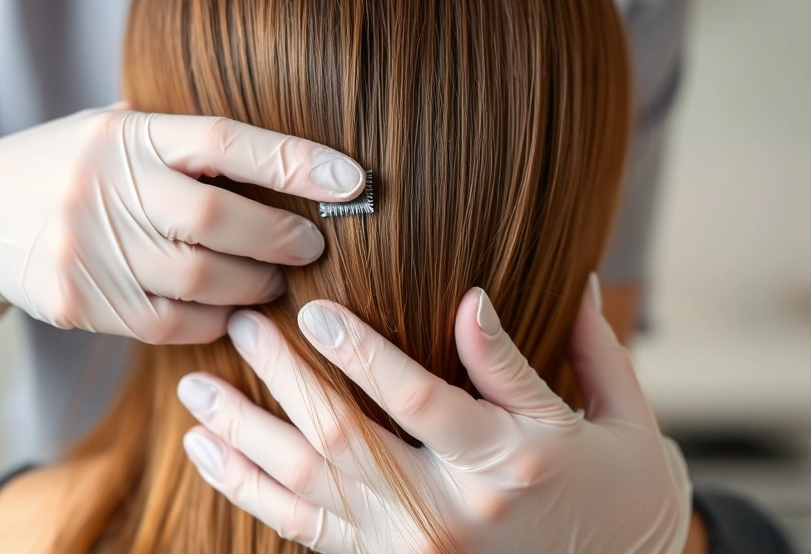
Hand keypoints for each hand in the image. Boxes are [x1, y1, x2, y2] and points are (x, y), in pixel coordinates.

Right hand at [0, 107, 364, 347]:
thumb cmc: (63, 169)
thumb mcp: (111, 134)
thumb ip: (178, 146)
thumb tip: (283, 167)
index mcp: (124, 136)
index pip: (223, 141)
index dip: (293, 161)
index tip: (351, 181)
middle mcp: (105, 188)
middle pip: (220, 219)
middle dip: (281, 237)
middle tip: (309, 246)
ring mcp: (88, 250)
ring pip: (202, 280)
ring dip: (254, 285)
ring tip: (272, 280)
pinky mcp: (80, 304)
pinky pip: (171, 323)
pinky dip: (214, 320)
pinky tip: (229, 310)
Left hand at [175, 278, 692, 552]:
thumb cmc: (622, 486)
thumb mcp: (612, 414)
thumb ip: (544, 354)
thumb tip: (477, 291)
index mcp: (512, 463)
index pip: (420, 399)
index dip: (361, 352)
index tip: (311, 308)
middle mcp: (453, 512)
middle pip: (345, 441)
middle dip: (283, 380)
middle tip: (240, 325)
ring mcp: (414, 548)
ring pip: (310, 488)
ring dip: (245, 436)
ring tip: (196, 390)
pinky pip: (305, 530)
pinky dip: (250, 490)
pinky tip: (210, 453)